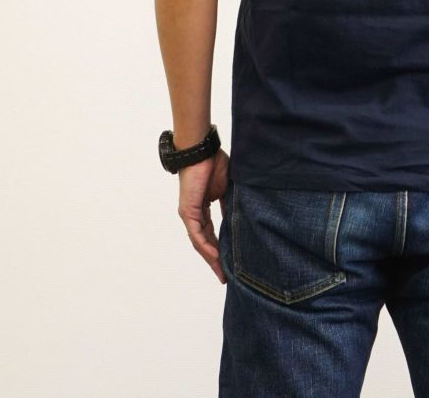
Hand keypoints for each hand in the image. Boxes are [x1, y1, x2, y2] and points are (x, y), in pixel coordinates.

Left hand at [177, 147, 228, 283]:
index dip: (220, 248)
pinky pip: (197, 234)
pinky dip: (206, 246)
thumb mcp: (227, 188)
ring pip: (200, 242)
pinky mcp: (188, 211)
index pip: (212, 234)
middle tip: (225, 276)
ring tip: (222, 273)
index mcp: (203, 209)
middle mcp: (195, 215)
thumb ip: (230, 204)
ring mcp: (190, 214)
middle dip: (216, 260)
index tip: (230, 262)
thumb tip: (240, 218)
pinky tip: (215, 257)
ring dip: (211, 258)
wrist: (201, 151)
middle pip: (205, 243)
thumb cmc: (213, 163)